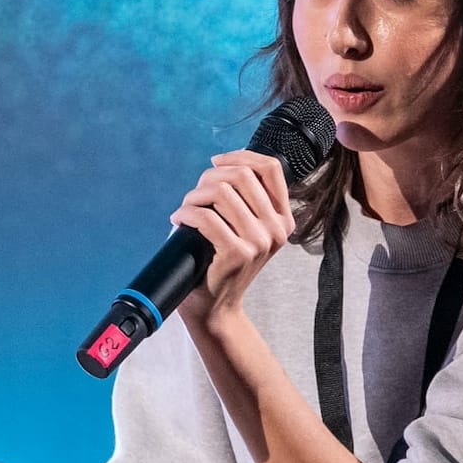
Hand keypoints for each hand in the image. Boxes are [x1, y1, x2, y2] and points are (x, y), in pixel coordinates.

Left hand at [169, 150, 295, 323]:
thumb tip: (222, 164)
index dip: (240, 156)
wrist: (216, 307)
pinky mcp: (238, 253)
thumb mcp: (246, 229)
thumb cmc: (222, 263)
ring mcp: (260, 242)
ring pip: (222, 191)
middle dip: (209, 177)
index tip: (216, 162)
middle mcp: (277, 229)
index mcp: (283, 219)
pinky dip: (186, 213)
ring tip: (186, 209)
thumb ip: (246, 200)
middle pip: (242, 175)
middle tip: (194, 195)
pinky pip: (206, 217)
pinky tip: (179, 220)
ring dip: (195, 195)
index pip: (270, 168)